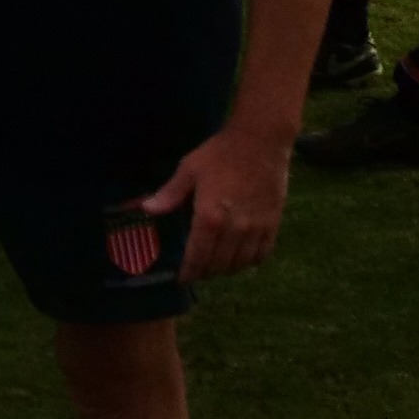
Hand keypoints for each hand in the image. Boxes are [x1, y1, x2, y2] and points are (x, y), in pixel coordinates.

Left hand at [142, 123, 291, 282]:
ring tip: (216, 263)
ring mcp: (256, 229)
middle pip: (218, 266)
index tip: (182, 278)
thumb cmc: (220, 153)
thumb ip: (169, 194)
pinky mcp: (273, 225)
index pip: (197, 258)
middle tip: (196, 269)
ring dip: (226, 269)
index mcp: (210, 218)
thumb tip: (145, 209)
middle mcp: (235, 230)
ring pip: (240, 265)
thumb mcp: (189, 169)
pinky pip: (262, 255)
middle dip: (205, 272)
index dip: (188, 272)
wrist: (261, 141)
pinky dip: (249, 261)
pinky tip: (240, 254)